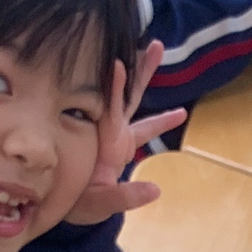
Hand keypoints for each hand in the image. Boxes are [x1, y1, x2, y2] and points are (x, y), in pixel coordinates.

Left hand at [65, 42, 186, 220]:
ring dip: (147, 79)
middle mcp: (111, 131)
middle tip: (157, 45)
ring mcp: (117, 136)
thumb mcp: (98, 204)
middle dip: (141, 70)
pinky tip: (180, 113)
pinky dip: (161, 120)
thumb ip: (123, 197)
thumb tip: (156, 190)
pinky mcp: (123, 146)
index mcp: (104, 140)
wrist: (71, 206)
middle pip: (128, 94)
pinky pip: (144, 128)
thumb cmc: (78, 204)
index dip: (114, 87)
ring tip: (161, 56)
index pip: (110, 108)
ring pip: (134, 102)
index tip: (118, 63)